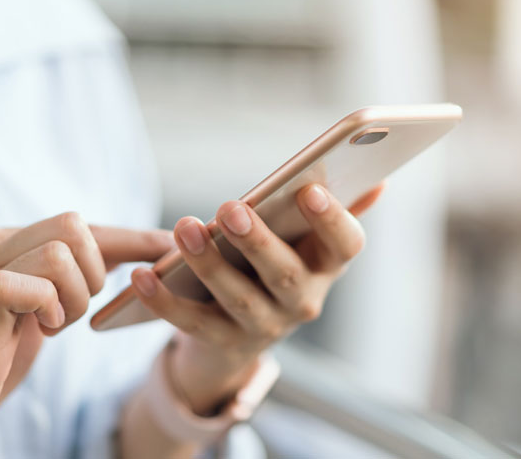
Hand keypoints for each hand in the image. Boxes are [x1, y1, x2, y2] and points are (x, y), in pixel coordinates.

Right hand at [0, 213, 171, 457]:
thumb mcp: (34, 310)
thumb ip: (62, 278)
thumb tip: (125, 256)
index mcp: (1, 242)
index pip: (78, 226)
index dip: (129, 237)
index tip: (169, 246)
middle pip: (74, 225)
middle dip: (94, 273)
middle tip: (69, 314)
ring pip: (60, 252)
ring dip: (74, 298)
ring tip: (49, 327)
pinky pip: (32, 283)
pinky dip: (50, 308)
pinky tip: (37, 331)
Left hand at [131, 183, 383, 413]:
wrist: (242, 334)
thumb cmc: (277, 264)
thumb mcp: (306, 240)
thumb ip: (336, 207)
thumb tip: (378, 178)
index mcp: (326, 266)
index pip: (346, 245)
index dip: (333, 220)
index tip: (310, 189)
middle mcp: (303, 302)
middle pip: (285, 274)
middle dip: (258, 243)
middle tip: (231, 208)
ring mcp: (264, 327)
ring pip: (239, 299)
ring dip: (210, 265)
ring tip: (184, 229)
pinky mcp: (222, 343)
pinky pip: (192, 324)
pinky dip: (165, 302)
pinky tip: (142, 276)